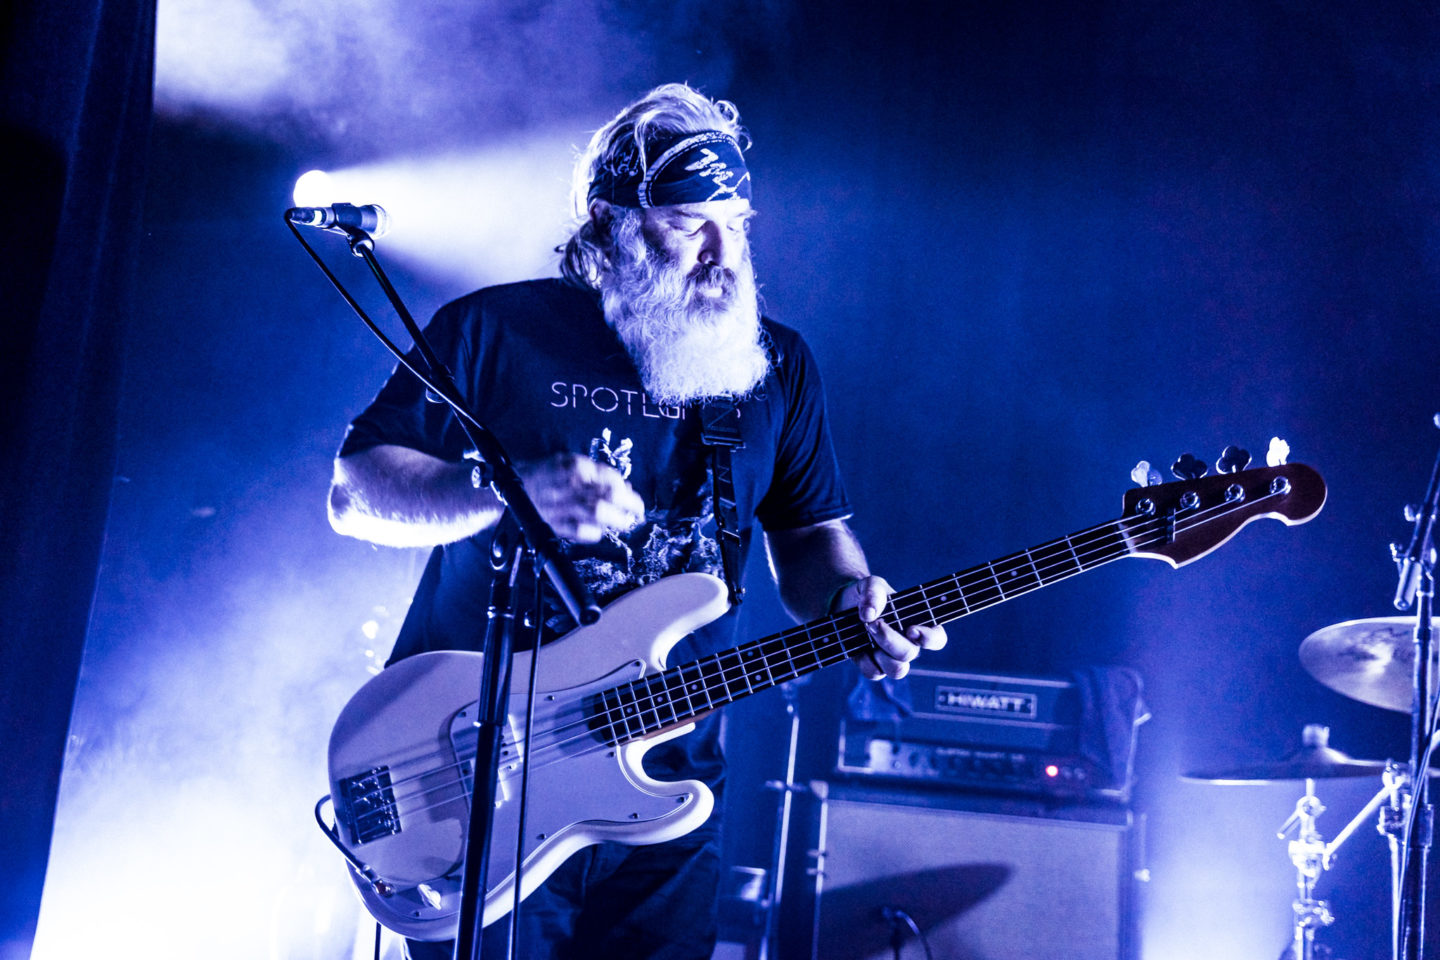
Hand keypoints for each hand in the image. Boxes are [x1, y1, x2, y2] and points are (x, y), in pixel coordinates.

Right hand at [519, 453, 645, 542]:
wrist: (510, 491)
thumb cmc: (544, 475)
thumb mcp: (567, 462)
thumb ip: (594, 473)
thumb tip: (623, 487)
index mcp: (572, 466)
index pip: (608, 476)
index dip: (623, 486)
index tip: (630, 492)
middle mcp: (568, 485)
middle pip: (607, 494)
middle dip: (628, 503)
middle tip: (637, 509)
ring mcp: (562, 506)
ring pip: (597, 512)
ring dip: (617, 519)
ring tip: (626, 521)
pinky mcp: (555, 524)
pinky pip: (581, 531)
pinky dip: (596, 532)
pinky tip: (601, 530)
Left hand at [833, 575, 947, 679]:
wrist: (844, 604)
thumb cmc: (868, 595)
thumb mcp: (872, 584)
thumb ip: (874, 593)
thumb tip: (870, 614)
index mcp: (918, 624)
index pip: (937, 639)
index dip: (929, 639)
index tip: (911, 629)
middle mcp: (908, 644)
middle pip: (910, 654)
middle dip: (890, 640)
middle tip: (874, 624)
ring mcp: (891, 657)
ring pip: (897, 670)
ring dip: (881, 653)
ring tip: (867, 632)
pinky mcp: (873, 665)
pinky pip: (875, 673)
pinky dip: (865, 661)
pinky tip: (858, 645)